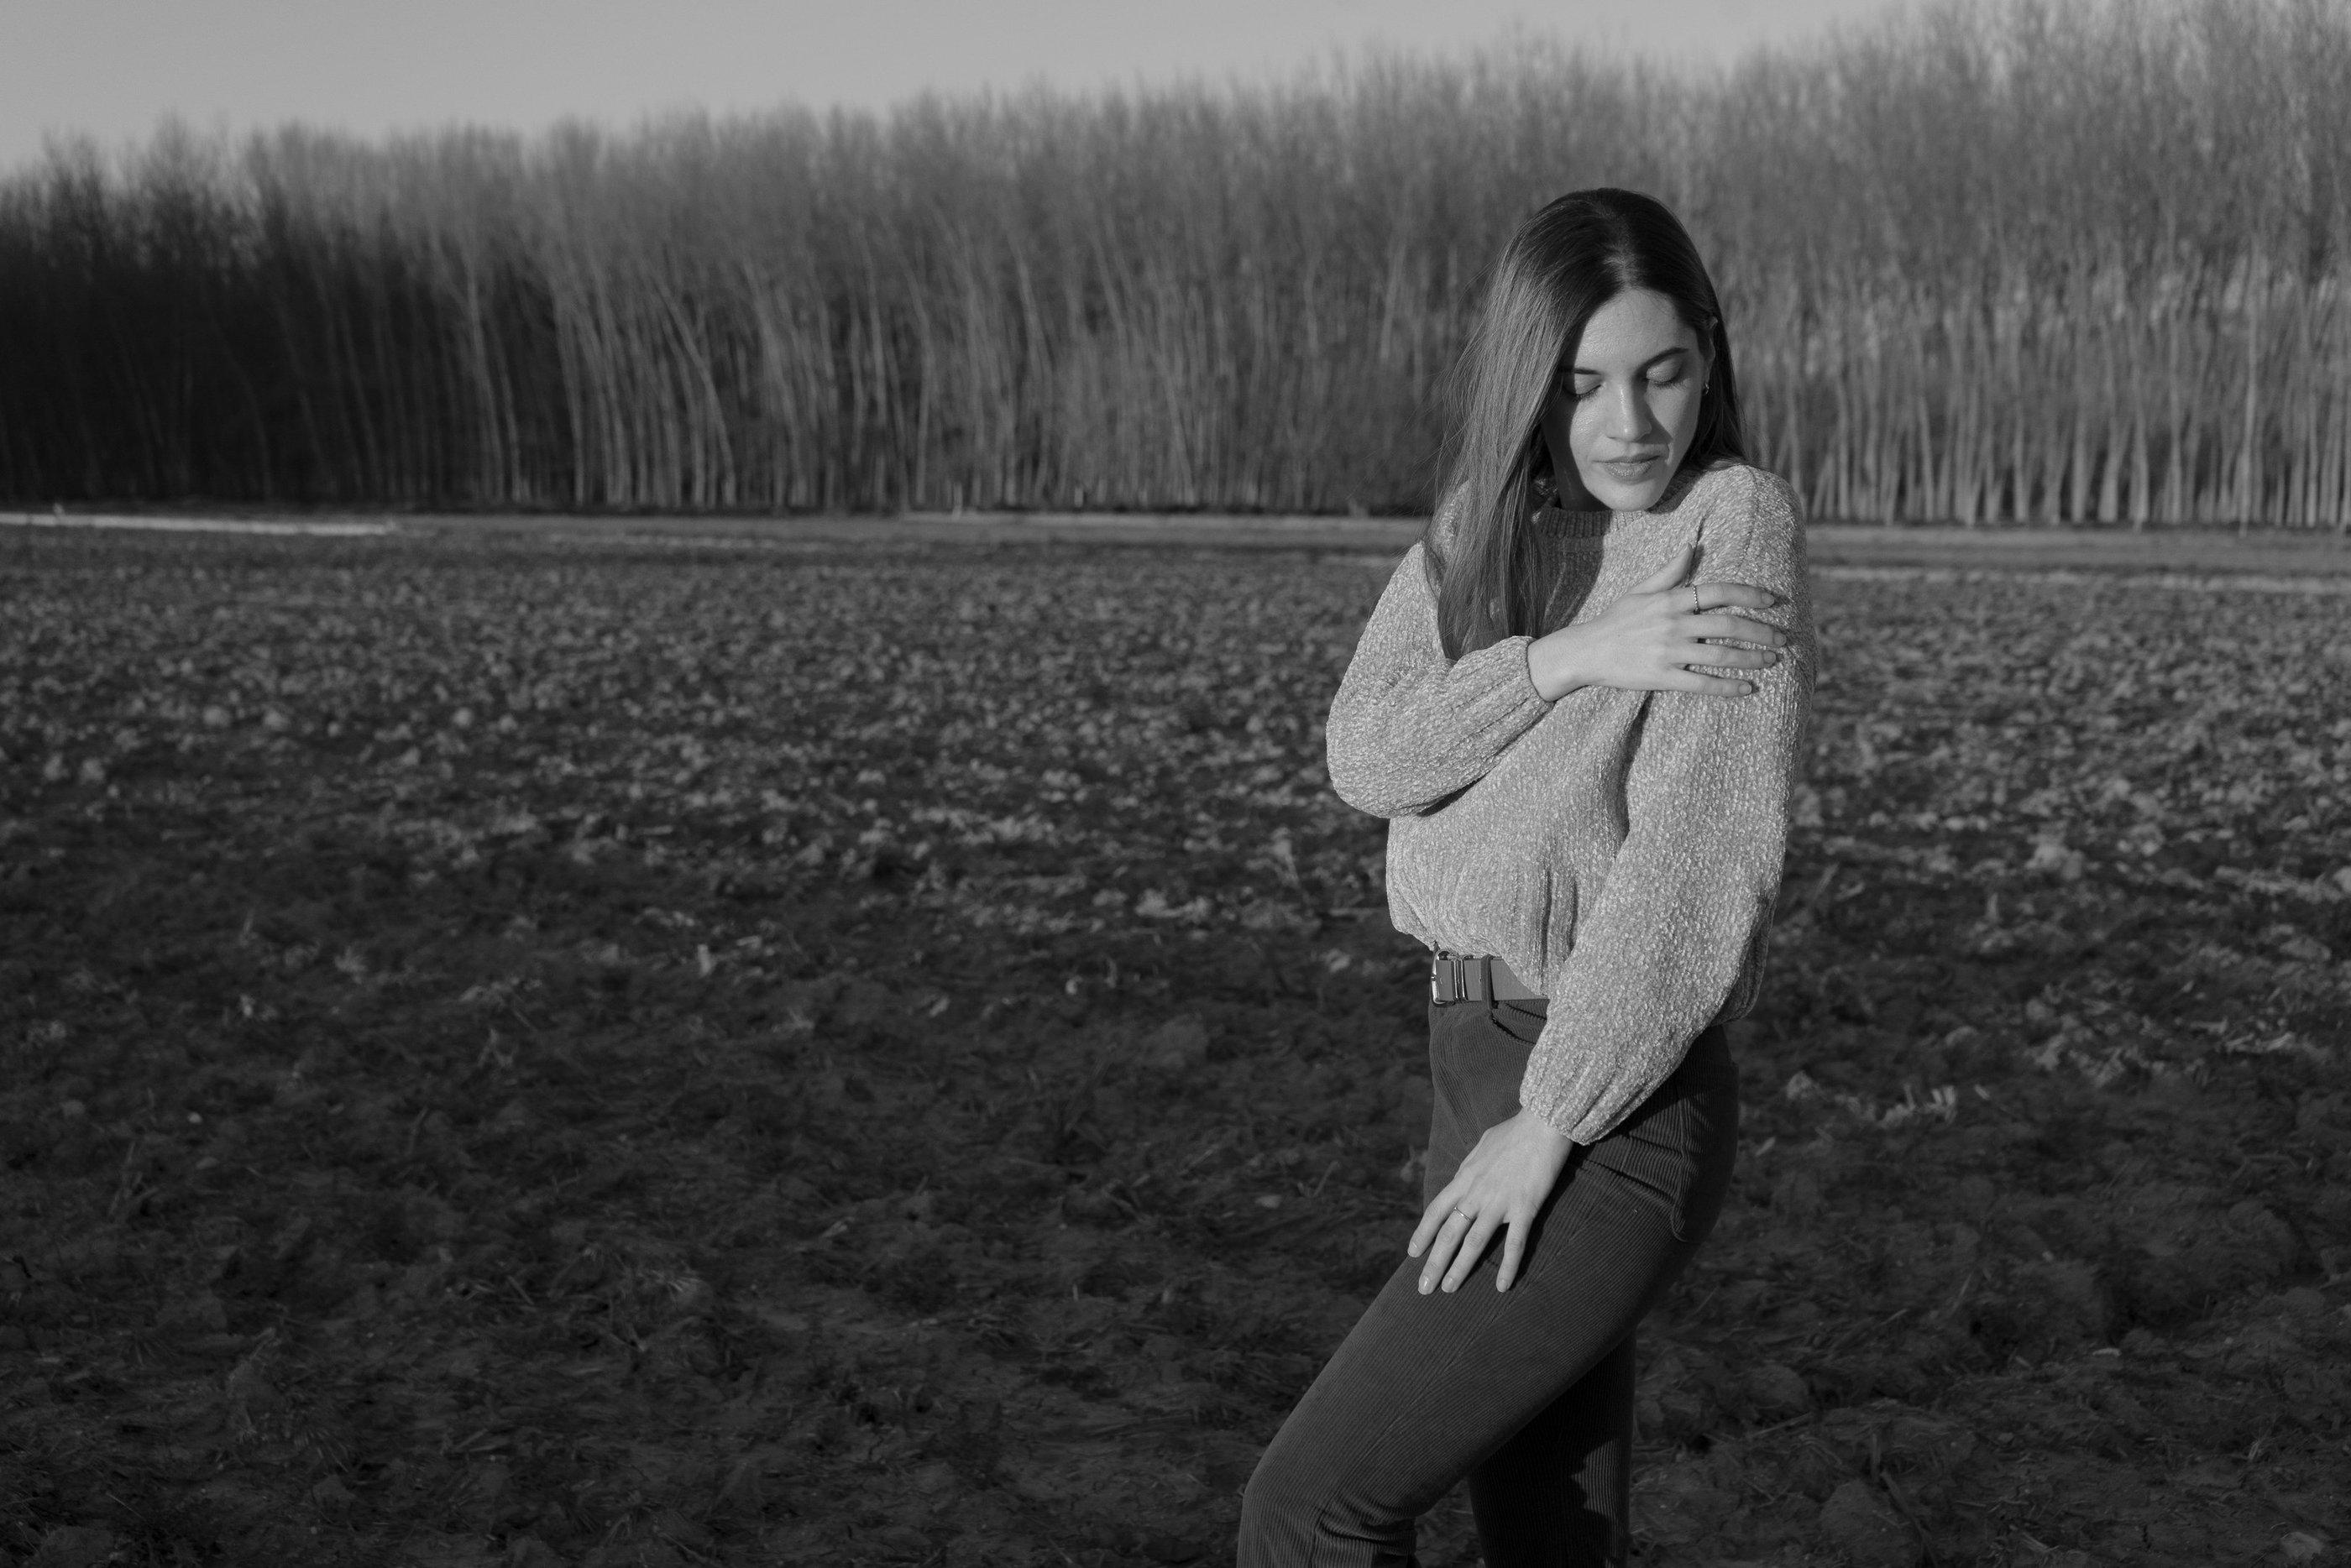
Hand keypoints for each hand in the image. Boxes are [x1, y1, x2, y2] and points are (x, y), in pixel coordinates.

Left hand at [1407, 1108, 1575, 1293]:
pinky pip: (1514, 1243)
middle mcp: (1476, 1193)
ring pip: (1473, 1242)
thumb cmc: (1513, 1132)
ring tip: (1448, 1289)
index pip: (1436, 1211)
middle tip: (1423, 1287)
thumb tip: (1462, 1177)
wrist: (1542, 1124)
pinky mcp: (1524, 1208)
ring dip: (1459, 1268)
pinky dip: (1507, 1266)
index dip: (1423, 1234)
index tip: (1413, 1254)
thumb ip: (1470, 1167)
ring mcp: (1499, 1202)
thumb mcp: (1481, 1146)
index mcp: (1464, 1178)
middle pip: (1449, 1234)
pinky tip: (1502, 1286)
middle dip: (1434, 1262)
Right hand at [1525, 545, 1783, 700]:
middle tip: (1783, 638)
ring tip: (1773, 660)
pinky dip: (1729, 686)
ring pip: (1722, 655)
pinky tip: (1749, 688)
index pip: (1718, 592)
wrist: (1585, 652)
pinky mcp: (1663, 677)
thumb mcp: (1639, 590)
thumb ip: (1669, 572)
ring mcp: (1669, 652)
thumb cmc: (1615, 620)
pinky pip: (1704, 683)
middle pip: (1729, 626)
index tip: (1773, 601)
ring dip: (1753, 658)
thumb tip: (1691, 546)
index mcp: (1670, 600)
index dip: (1750, 595)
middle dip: (1761, 632)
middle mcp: (1673, 624)